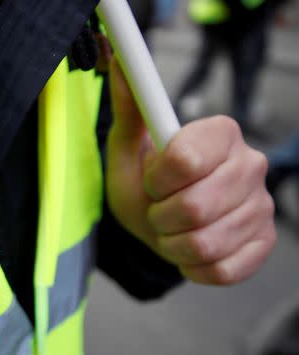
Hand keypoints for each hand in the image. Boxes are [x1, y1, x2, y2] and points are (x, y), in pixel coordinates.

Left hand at [105, 57, 275, 284]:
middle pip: (197, 208)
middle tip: (158, 212)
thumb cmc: (145, 185)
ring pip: (206, 243)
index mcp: (221, 134)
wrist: (159, 227)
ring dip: (173, 245)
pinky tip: (188, 251)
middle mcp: (251, 165)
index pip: (187, 160)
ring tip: (170, 231)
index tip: (152, 181)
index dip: (159, 180)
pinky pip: (221, 269)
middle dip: (161, 218)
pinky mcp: (262, 244)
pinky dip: (192, 267)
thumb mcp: (127, 149)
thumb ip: (127, 108)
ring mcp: (261, 207)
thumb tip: (118, 61)